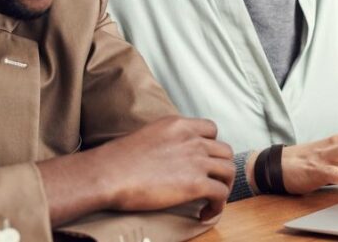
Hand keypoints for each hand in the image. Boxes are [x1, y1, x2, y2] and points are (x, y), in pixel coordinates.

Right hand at [99, 115, 234, 219]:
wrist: (108, 174)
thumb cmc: (117, 160)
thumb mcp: (148, 135)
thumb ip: (166, 140)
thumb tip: (169, 156)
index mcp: (179, 125)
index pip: (211, 129)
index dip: (212, 146)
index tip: (204, 161)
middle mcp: (192, 139)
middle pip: (224, 151)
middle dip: (220, 168)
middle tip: (210, 182)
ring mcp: (196, 160)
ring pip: (228, 171)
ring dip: (224, 186)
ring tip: (211, 199)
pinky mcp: (196, 184)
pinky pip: (221, 194)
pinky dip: (218, 206)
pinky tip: (205, 213)